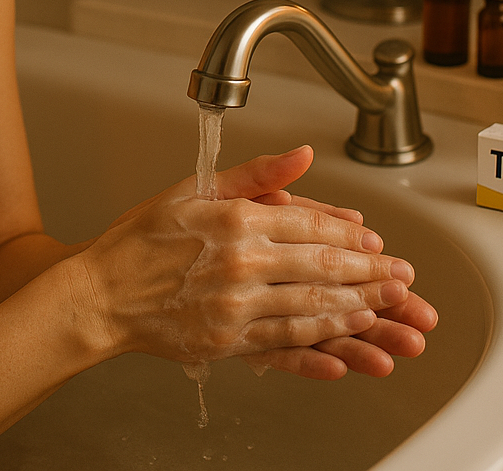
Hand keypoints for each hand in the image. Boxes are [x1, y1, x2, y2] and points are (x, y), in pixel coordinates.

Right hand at [68, 147, 412, 365]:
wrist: (100, 292)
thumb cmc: (144, 237)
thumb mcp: (197, 187)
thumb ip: (257, 173)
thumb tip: (303, 154)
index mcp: (236, 219)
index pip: (310, 226)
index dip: (350, 236)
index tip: (378, 241)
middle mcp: (240, 263)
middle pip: (320, 269)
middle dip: (369, 274)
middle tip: (403, 278)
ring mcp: (233, 306)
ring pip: (310, 309)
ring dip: (356, 309)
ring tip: (389, 309)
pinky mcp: (225, 342)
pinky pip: (284, 345)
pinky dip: (320, 347)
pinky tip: (345, 348)